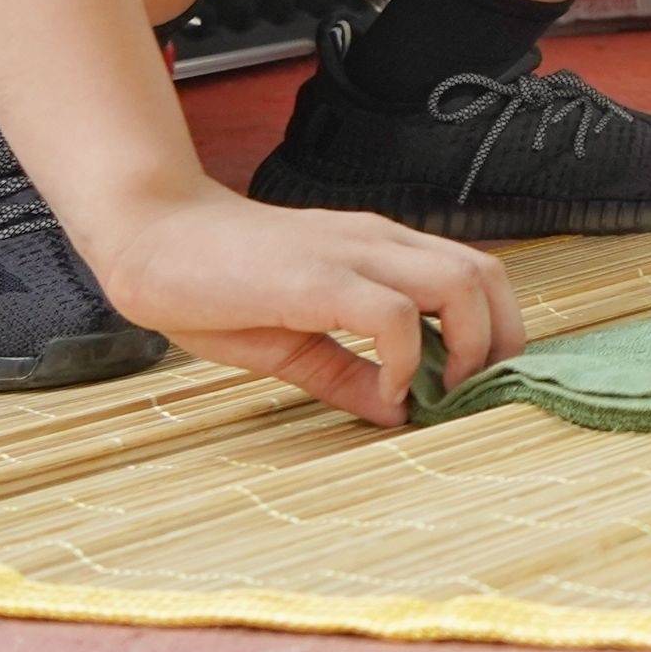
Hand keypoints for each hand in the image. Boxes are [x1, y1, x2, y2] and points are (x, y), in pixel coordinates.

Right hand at [88, 181, 521, 426]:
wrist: (150, 238)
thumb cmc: (216, 285)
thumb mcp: (294, 343)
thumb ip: (347, 373)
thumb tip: (397, 414)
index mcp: (380, 249)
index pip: (477, 272)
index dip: (498, 329)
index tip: (477, 386)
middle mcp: (378, 242)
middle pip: (486, 275)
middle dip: (500, 341)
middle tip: (472, 395)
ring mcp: (350, 254)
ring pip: (459, 283)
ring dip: (469, 346)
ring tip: (439, 394)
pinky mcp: (315, 277)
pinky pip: (391, 314)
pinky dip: (406, 359)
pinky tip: (386, 392)